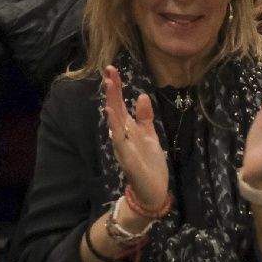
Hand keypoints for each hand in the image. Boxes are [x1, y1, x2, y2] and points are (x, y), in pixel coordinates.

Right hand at [102, 65, 169, 211]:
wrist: (152, 192)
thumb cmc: (150, 164)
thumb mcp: (150, 136)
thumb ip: (146, 117)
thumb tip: (142, 95)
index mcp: (128, 129)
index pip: (120, 104)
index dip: (116, 87)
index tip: (112, 69)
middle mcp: (122, 135)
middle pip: (115, 108)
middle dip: (112, 89)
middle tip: (109, 69)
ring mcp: (122, 146)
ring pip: (115, 121)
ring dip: (112, 103)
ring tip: (110, 85)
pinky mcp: (126, 158)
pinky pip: (119, 140)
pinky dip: (114, 126)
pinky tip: (111, 113)